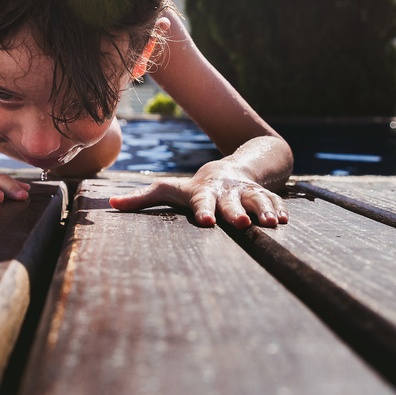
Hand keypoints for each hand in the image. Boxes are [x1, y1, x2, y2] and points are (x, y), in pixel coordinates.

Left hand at [108, 162, 287, 227]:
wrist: (229, 169)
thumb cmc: (193, 188)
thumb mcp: (169, 190)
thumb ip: (142, 199)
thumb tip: (109, 207)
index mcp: (202, 193)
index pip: (201, 202)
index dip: (204, 211)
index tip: (206, 222)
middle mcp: (225, 192)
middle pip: (231, 203)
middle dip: (236, 212)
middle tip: (242, 225)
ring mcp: (245, 192)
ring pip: (256, 200)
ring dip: (263, 210)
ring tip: (271, 224)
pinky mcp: (262, 194)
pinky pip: (274, 200)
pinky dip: (280, 209)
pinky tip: (285, 221)